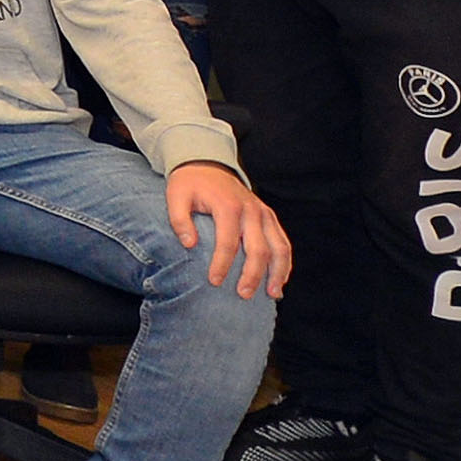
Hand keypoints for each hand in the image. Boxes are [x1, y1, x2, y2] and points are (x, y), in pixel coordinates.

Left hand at [169, 162, 292, 298]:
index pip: (228, 242)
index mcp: (228, 206)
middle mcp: (252, 210)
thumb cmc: (190, 184)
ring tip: (272, 295)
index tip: (214, 282)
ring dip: (277, 272)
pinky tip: (280, 281)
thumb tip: (190, 245)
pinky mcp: (269, 217)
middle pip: (258, 248)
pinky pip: (283, 242)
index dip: (222, 264)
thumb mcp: (176, 196)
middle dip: (252, 274)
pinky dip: (285, 262)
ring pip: (279, 247)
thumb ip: (179, 220)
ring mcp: (264, 213)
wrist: (207, 164)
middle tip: (243, 295)